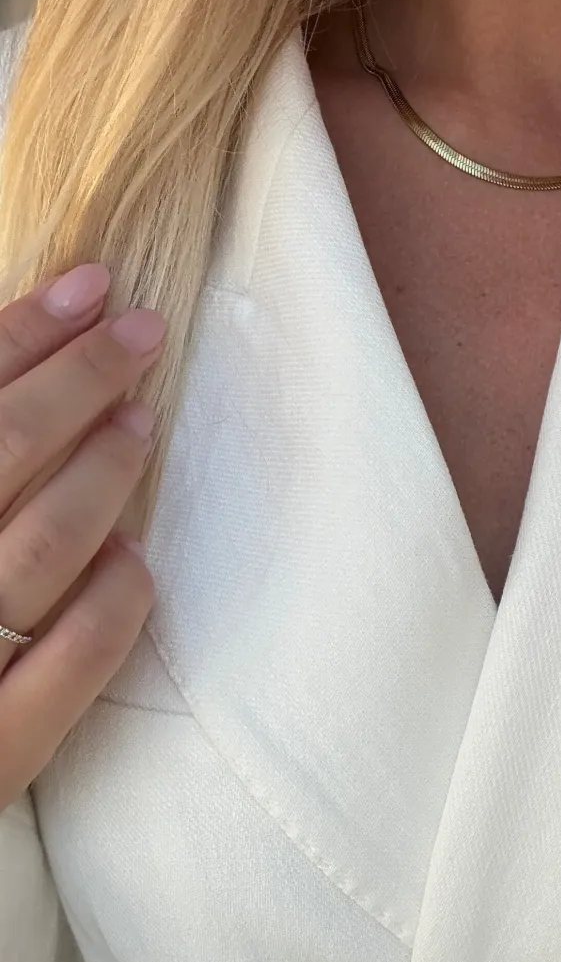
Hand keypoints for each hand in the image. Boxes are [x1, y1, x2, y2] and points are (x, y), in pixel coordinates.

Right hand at [0, 264, 164, 811]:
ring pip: (36, 549)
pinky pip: (59, 676)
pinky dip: (108, 612)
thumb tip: (17, 369)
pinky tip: (137, 563)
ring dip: (102, 476)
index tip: (91, 285)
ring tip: (141, 423)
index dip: (21, 333)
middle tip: (142, 331)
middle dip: (77, 380)